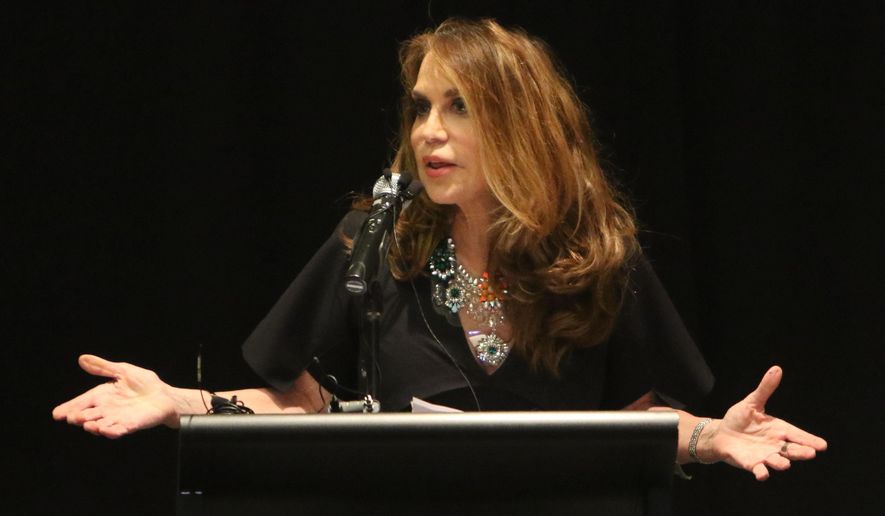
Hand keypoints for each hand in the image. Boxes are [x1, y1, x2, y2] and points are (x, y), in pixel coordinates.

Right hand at [52, 354, 181, 437]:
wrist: (165, 395)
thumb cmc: (144, 383)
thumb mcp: (122, 370)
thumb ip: (102, 367)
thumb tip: (82, 358)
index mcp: (103, 395)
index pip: (82, 402)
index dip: (70, 407)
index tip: (56, 414)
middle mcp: (108, 409)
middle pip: (89, 415)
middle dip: (79, 417)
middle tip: (71, 417)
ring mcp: (119, 418)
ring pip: (102, 425)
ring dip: (94, 427)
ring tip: (87, 425)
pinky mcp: (132, 425)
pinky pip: (120, 429)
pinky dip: (112, 431)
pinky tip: (106, 430)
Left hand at [705, 365, 827, 479]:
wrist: (721, 433)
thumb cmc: (740, 418)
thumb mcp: (752, 402)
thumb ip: (765, 389)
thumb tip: (777, 369)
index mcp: (779, 429)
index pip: (797, 435)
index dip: (809, 440)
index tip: (822, 445)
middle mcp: (775, 444)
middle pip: (792, 450)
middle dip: (801, 452)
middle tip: (810, 453)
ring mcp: (764, 455)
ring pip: (777, 461)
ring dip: (780, 463)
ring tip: (784, 464)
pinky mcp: (751, 463)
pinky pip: (759, 470)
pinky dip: (761, 472)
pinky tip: (762, 473)